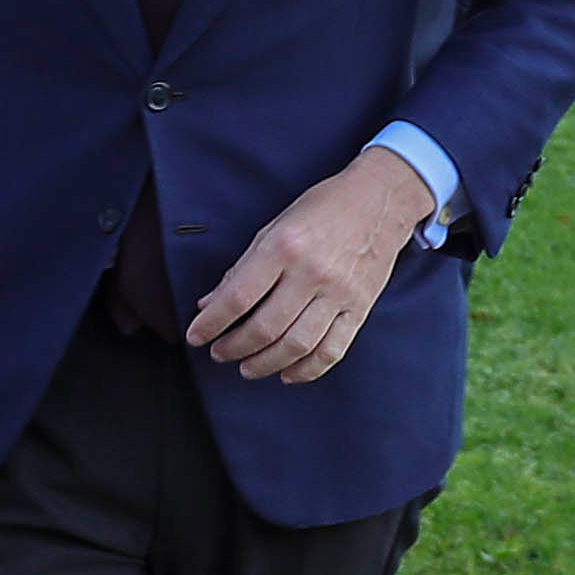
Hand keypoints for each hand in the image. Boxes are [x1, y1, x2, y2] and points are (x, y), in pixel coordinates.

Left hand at [187, 143, 441, 381]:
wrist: (379, 200)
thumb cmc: (321, 210)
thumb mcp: (273, 227)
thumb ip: (242, 268)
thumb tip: (210, 304)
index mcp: (283, 247)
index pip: (238, 297)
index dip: (211, 323)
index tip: (195, 336)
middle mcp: (312, 273)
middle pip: (265, 328)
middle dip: (234, 348)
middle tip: (219, 353)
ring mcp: (340, 293)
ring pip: (297, 345)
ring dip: (265, 364)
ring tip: (247, 367)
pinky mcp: (360, 308)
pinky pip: (332, 350)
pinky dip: (307, 369)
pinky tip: (287, 373)